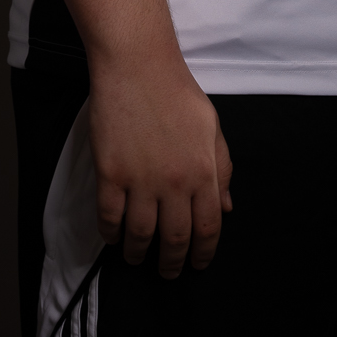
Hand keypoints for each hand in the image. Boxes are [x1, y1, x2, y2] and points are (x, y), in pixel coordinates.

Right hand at [88, 50, 232, 277]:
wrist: (137, 64)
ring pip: (140, 234)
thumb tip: (227, 208)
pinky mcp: (110, 173)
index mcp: (204, 172)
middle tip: (168, 272)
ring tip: (137, 258)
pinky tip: (113, 237)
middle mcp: (174, 183)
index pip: (209, 227)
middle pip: (175, 238)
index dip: (204, 252)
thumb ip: (222, 169)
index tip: (198, 264)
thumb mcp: (212, 127)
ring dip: (139, 253)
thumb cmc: (177, 91)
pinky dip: (111, 234)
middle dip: (173, 263)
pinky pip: (109, 216)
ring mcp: (140, 180)